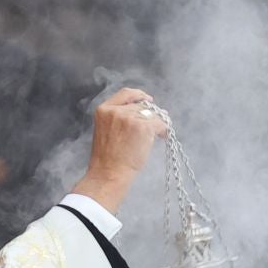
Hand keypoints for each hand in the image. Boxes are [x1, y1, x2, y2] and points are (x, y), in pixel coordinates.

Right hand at [72, 87, 168, 212]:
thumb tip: (146, 109)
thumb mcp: (106, 131)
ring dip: (157, 124)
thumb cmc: (108, 159)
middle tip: (158, 125)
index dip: (139, 95)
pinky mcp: (142, 126)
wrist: (109, 173)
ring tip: (158, 135)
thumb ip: (120, 118)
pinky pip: (160, 123)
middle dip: (151, 115)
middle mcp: (115, 111)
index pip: (125, 93)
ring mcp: (129, 117)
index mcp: (103, 110)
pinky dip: (163, 130)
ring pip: (151, 115)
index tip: (148, 100)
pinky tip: (161, 137)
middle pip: (141, 106)